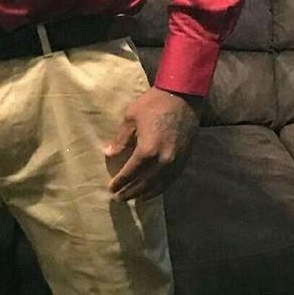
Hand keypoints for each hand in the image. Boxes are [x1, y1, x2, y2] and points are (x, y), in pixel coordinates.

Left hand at [104, 87, 201, 201]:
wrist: (184, 96)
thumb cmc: (154, 103)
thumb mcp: (131, 117)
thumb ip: (121, 139)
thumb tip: (109, 154)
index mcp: (147, 150)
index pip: (130, 174)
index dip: (120, 183)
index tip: (111, 189)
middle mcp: (163, 161)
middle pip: (144, 184)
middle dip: (130, 192)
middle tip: (119, 197)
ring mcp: (176, 161)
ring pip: (159, 185)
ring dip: (145, 194)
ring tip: (135, 198)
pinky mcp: (185, 159)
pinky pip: (171, 179)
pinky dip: (161, 187)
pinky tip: (153, 190)